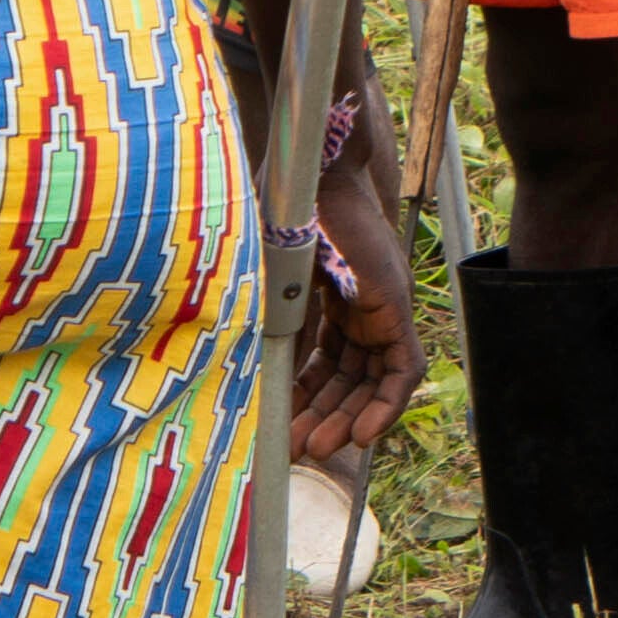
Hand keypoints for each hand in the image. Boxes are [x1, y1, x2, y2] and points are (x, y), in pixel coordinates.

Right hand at [285, 124, 427, 464]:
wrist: (314, 168)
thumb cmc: (281, 206)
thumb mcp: (260, 275)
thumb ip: (253, 314)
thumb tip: (214, 358)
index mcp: (326, 295)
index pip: (321, 360)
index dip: (302, 395)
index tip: (278, 426)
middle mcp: (359, 306)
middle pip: (348, 377)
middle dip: (322, 415)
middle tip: (295, 448)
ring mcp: (381, 306)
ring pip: (374, 380)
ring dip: (349, 418)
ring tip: (317, 448)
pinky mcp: (397, 307)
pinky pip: (402, 370)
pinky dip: (385, 404)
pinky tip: (361, 434)